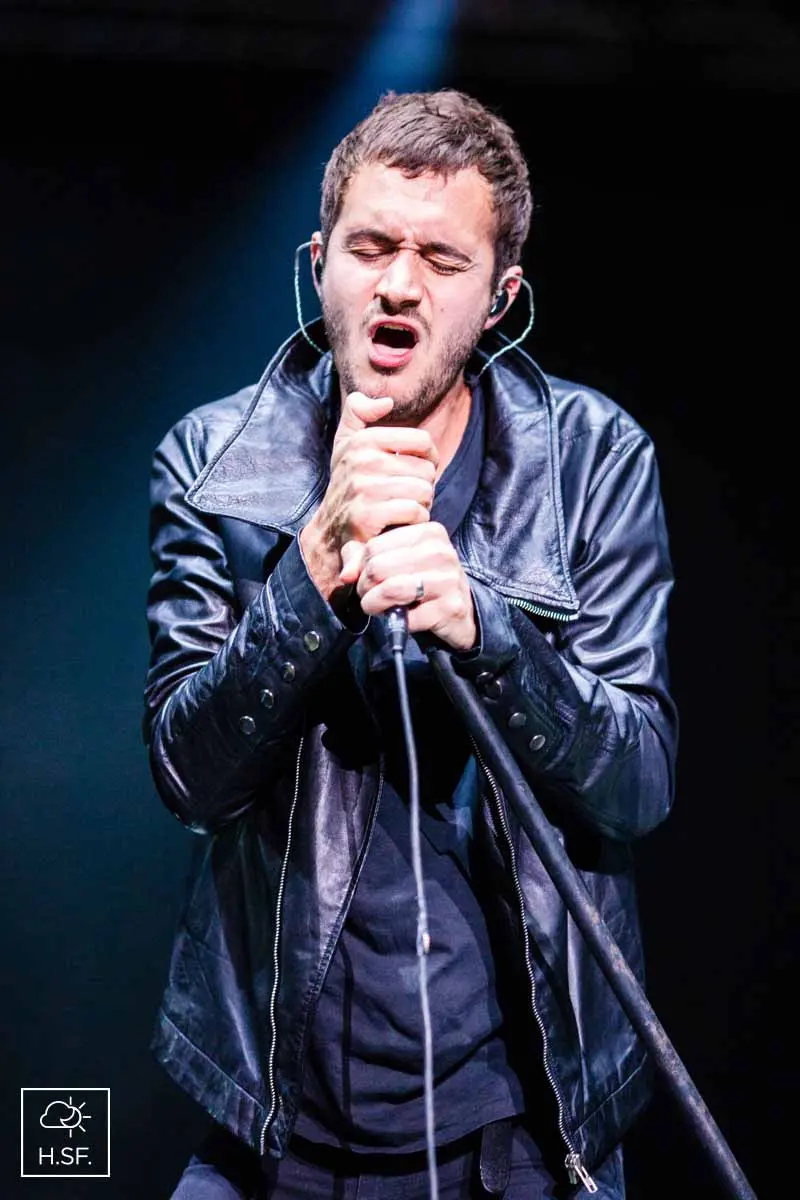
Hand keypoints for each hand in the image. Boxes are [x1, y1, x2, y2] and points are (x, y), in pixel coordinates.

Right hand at [300, 392, 437, 599]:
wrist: (330, 530)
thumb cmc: (347, 484)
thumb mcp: (346, 443)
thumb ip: (358, 412)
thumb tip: (388, 401)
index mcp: (362, 440)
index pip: (422, 440)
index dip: (428, 458)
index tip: (415, 471)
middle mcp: (361, 461)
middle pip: (426, 469)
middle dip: (423, 486)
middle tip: (407, 496)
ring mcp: (363, 488)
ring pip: (424, 491)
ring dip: (422, 505)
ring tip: (405, 508)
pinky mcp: (368, 516)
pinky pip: (415, 512)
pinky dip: (416, 521)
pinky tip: (402, 522)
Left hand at [340, 522, 477, 651]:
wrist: (461, 613)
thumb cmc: (423, 583)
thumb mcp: (397, 562)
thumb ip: (365, 558)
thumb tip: (346, 575)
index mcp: (428, 532)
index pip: (374, 545)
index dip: (362, 567)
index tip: (368, 578)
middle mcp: (441, 551)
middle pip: (378, 567)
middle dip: (365, 587)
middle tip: (369, 596)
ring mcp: (448, 579)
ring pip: (389, 589)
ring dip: (374, 604)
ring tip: (376, 606)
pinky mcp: (449, 607)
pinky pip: (406, 615)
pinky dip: (394, 621)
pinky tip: (399, 618)